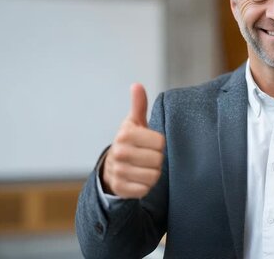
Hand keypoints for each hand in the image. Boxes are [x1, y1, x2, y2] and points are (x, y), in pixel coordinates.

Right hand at [101, 83, 165, 197]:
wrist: (112, 167)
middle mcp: (119, 152)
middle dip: (156, 159)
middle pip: (158, 160)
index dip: (158, 144)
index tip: (149, 144)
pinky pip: (145, 189)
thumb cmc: (130, 142)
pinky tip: (138, 179)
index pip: (161, 143)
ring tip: (143, 167)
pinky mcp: (120, 188)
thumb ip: (138, 105)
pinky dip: (145, 186)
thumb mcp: (134, 123)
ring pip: (154, 176)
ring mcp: (118, 171)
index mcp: (125, 134)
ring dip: (152, 173)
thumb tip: (137, 85)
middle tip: (146, 157)